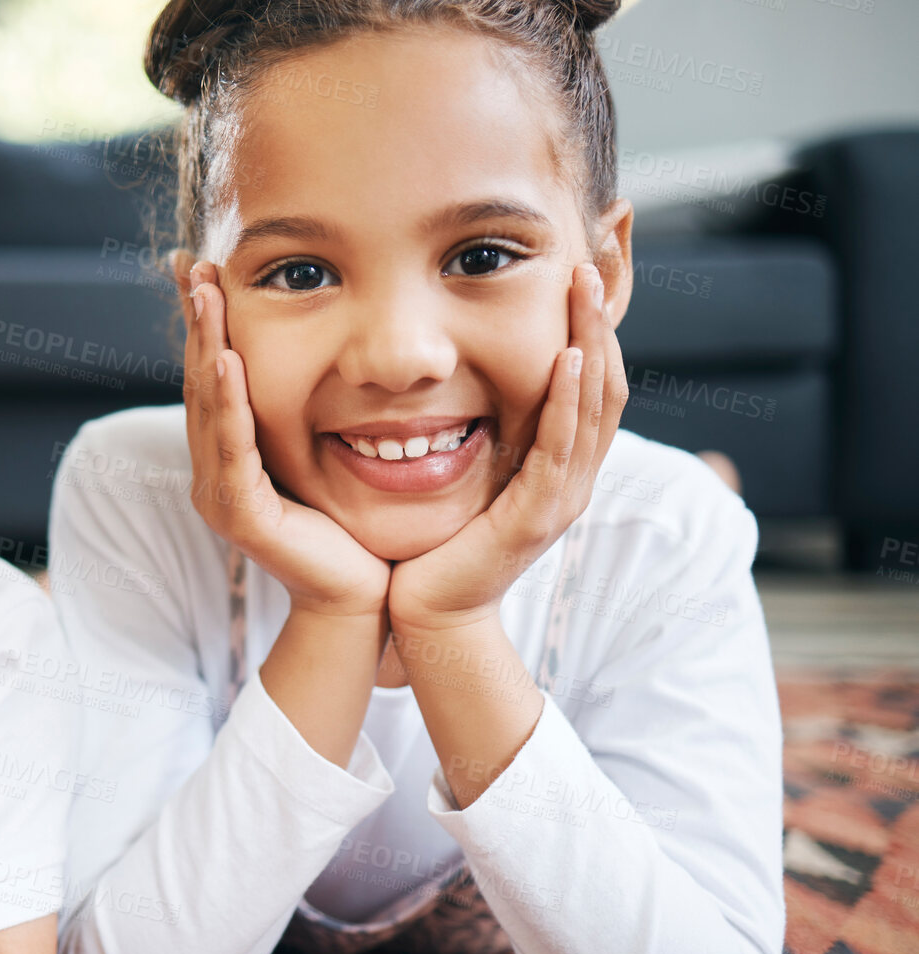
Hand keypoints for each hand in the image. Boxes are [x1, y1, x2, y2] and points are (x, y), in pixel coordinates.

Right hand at [184, 261, 389, 619]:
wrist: (362, 597)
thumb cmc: (351, 528)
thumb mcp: (324, 453)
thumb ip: (308, 413)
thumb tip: (328, 353)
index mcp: (227, 456)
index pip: (212, 374)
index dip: (205, 321)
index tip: (200, 266)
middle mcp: (212, 472)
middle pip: (200, 380)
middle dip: (197, 320)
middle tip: (192, 263)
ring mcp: (220, 493)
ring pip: (209, 405)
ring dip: (204, 344)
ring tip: (204, 293)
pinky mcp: (240, 513)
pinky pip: (232, 446)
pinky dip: (228, 399)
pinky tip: (226, 357)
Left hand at [387, 264, 628, 634]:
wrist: (429, 611)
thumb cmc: (441, 541)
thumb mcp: (471, 472)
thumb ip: (484, 432)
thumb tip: (471, 381)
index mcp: (562, 463)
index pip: (594, 380)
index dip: (594, 325)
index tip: (582, 271)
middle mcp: (574, 476)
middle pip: (607, 381)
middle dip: (601, 320)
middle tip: (592, 261)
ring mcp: (564, 496)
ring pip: (595, 406)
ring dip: (591, 342)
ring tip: (584, 289)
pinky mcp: (539, 516)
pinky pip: (562, 448)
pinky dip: (568, 401)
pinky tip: (565, 360)